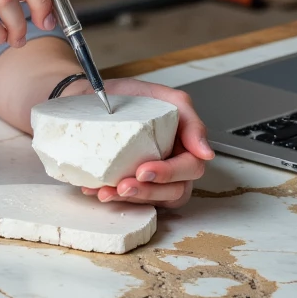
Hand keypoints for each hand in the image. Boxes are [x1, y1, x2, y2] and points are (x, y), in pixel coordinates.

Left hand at [69, 77, 214, 209]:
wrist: (90, 97)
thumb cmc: (129, 97)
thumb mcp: (161, 96)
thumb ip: (189, 119)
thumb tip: (206, 152)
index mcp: (183, 146)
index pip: (191, 168)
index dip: (170, 173)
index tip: (144, 170)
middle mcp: (171, 165)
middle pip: (174, 192)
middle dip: (148, 192)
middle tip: (125, 185)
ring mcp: (152, 178)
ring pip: (153, 200)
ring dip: (130, 199)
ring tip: (108, 192)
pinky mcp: (130, 183)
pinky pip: (127, 200)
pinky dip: (111, 197)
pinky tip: (96, 190)